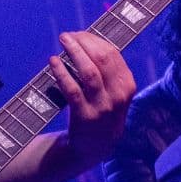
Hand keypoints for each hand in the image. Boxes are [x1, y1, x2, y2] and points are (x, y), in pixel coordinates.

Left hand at [49, 31, 135, 167]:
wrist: (94, 147)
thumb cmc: (101, 111)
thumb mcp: (113, 93)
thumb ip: (107, 71)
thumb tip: (88, 41)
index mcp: (127, 85)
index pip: (112, 54)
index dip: (94, 40)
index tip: (80, 34)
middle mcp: (118, 95)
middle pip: (102, 59)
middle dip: (83, 42)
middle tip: (67, 35)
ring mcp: (102, 106)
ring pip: (88, 72)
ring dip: (74, 52)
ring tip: (62, 41)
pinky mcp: (85, 115)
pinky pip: (72, 89)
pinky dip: (61, 73)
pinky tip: (53, 62)